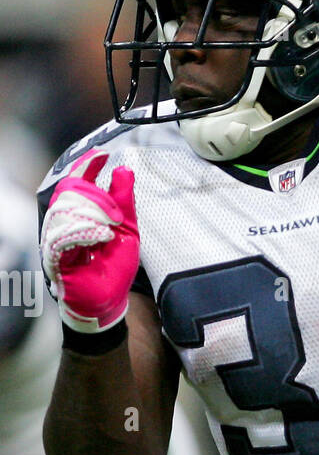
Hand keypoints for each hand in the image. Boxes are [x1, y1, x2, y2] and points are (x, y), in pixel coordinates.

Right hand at [41, 152, 139, 332]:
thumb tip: (124, 170)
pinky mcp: (55, 258)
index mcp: (81, 213)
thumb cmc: (115, 266)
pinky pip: (61, 236)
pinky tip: (101, 236)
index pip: (77, 181)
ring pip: (64, 210)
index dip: (86, 165)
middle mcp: (65, 222)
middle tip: (116, 213)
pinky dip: (83, 232)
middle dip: (96, 196)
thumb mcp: (127, 229)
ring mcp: (57, 238)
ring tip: (110, 229)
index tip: (102, 154)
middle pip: (70, 191)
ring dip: (92, 214)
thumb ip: (124, 201)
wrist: (111, 300)